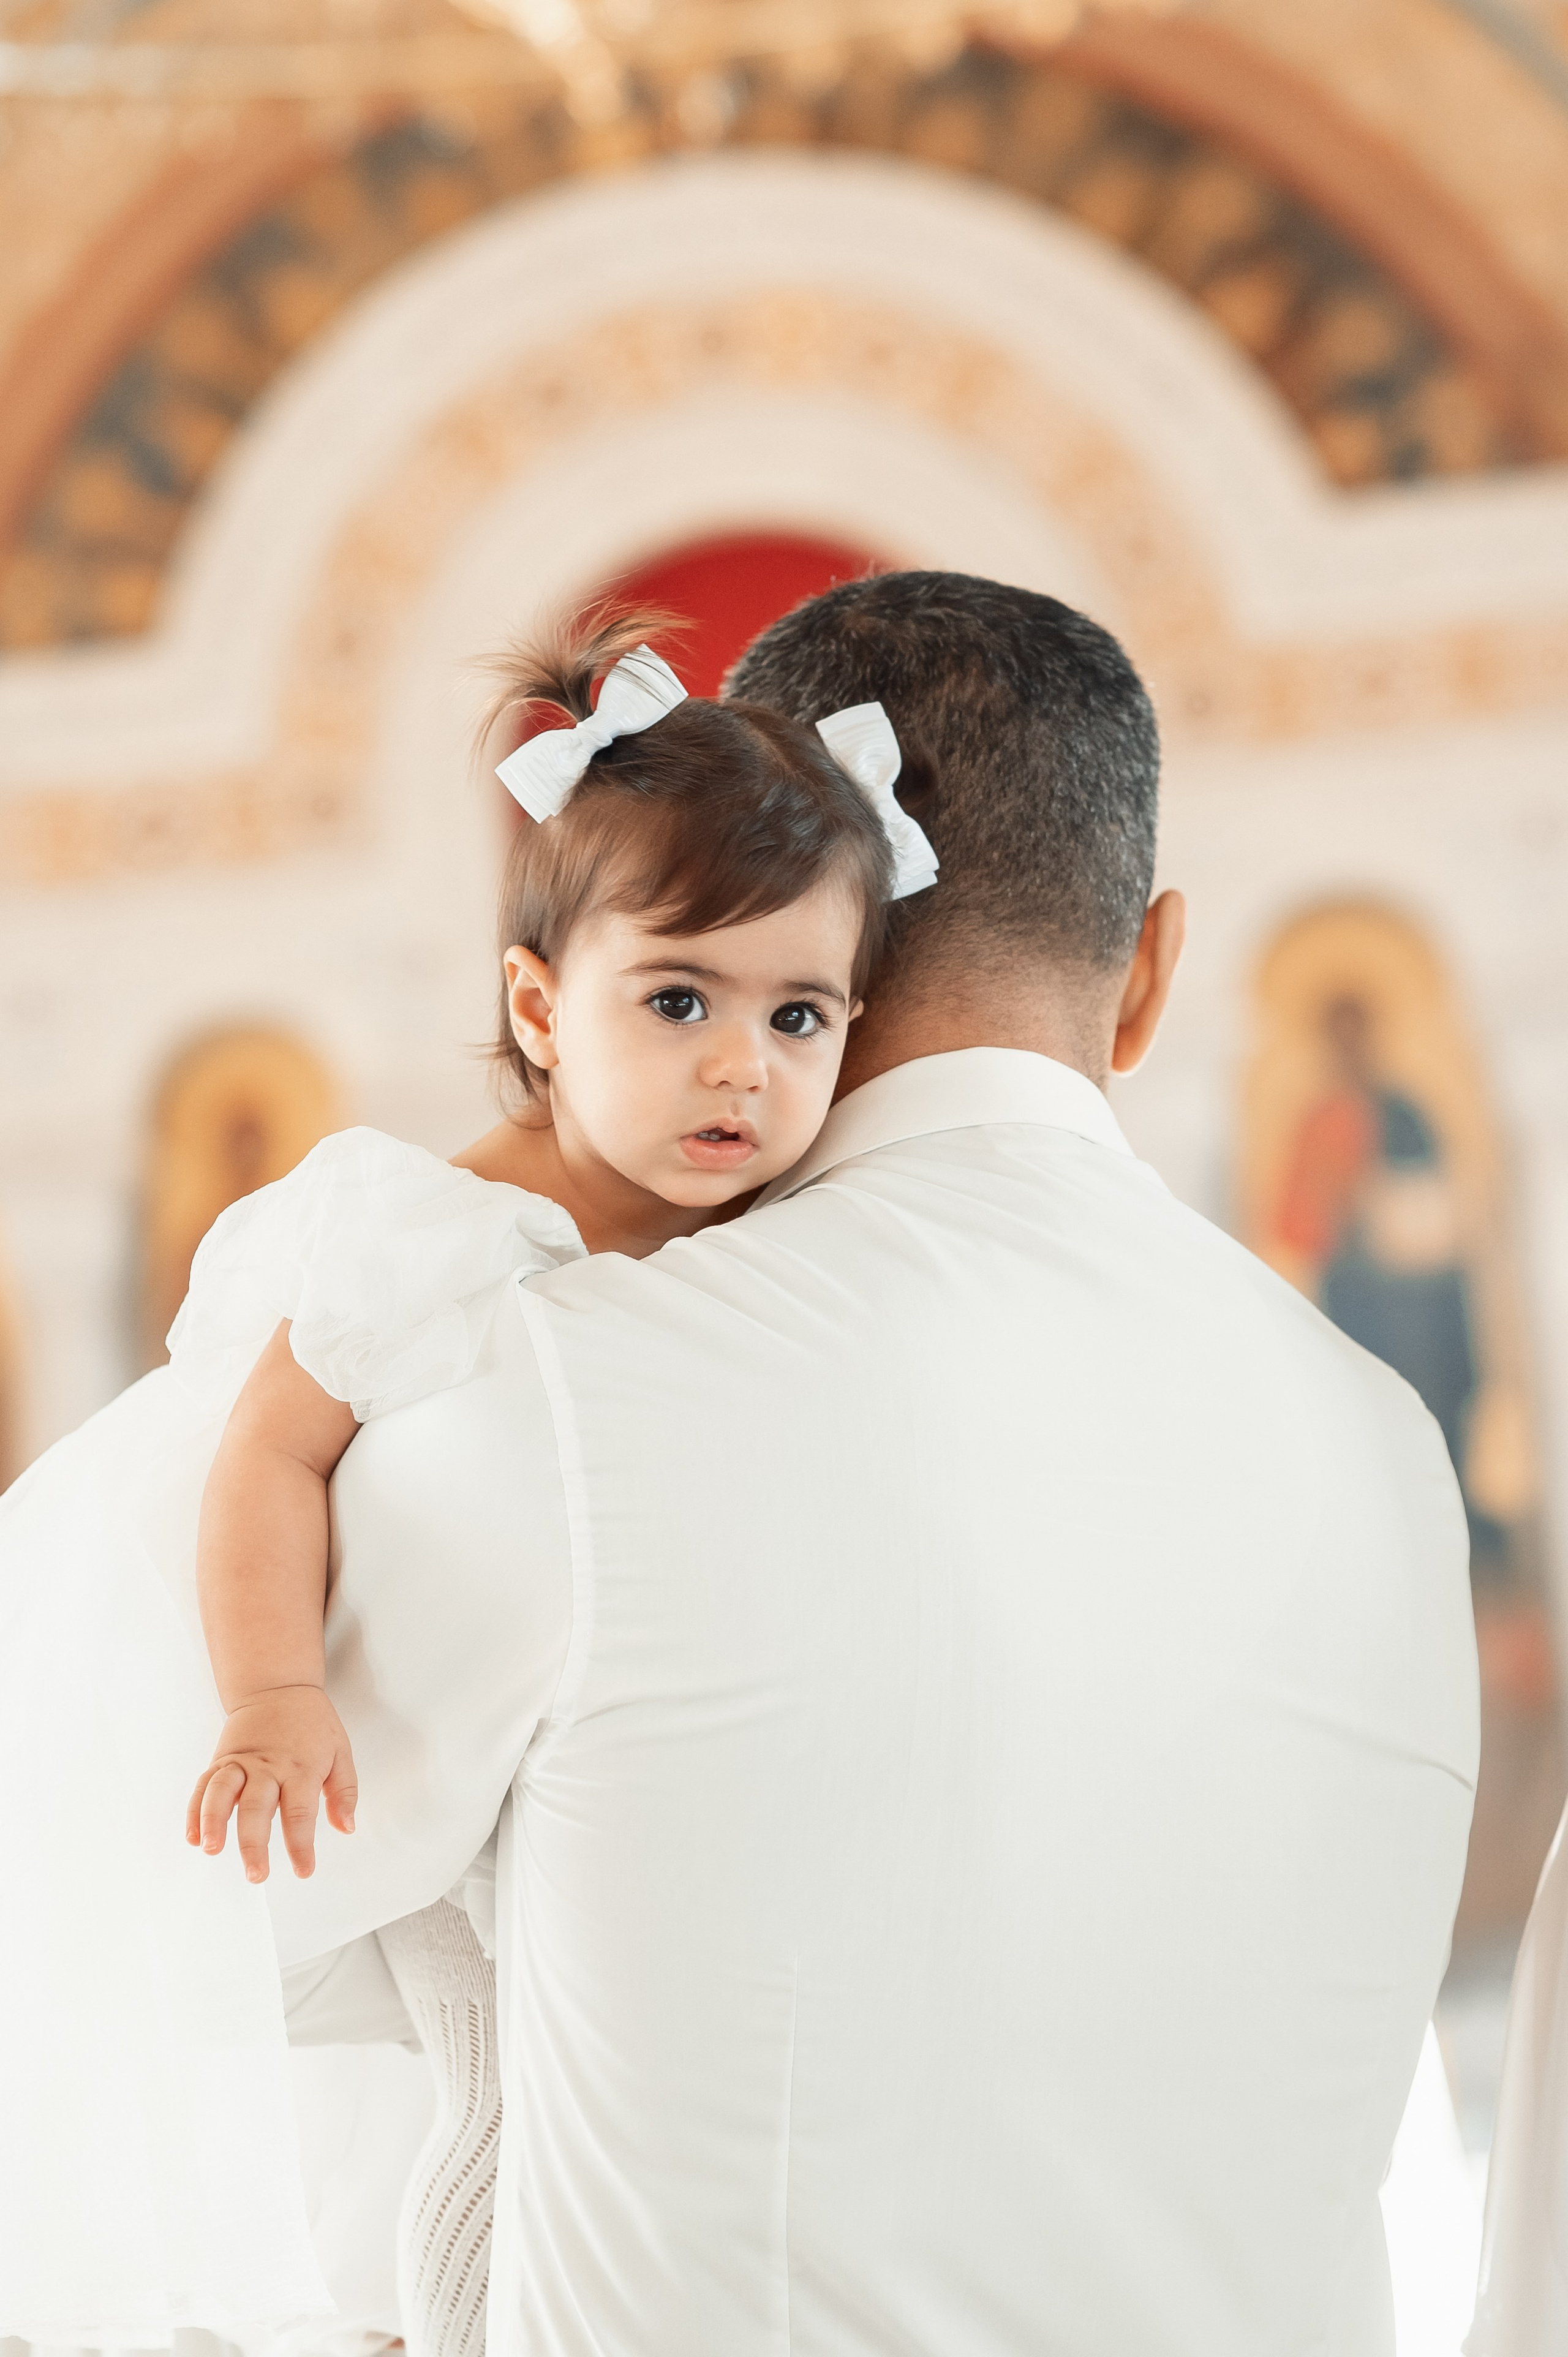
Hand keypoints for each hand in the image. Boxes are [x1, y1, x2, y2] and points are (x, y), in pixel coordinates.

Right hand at [186, 1685, 357, 1882]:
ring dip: (214, 1821)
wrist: (278, 1686)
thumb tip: (347, 1828)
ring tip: (211, 1848)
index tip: (303, 1870)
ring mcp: (241, 1762)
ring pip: (222, 1792)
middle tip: (256, 1874)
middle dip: (254, 1844)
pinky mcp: (221, 1759)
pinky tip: (193, 1835)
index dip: (301, 1845)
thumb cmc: (312, 1724)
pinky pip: (204, 1785)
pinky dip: (195, 1811)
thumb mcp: (340, 1752)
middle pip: (257, 1807)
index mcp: (301, 1767)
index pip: (300, 1812)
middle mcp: (268, 1766)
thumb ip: (344, 1792)